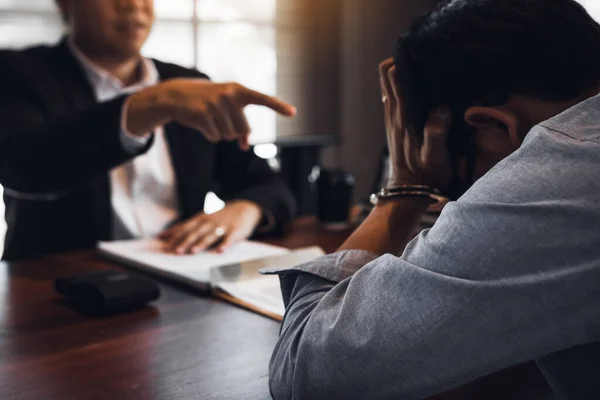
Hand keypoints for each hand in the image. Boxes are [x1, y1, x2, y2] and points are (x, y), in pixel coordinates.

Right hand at [126, 79, 296, 149]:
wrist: (176, 94)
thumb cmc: (208, 103)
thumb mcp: (226, 109)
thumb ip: (240, 124)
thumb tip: (245, 145)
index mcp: (239, 91)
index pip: (263, 98)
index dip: (279, 106)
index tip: (294, 112)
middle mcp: (229, 95)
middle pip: (243, 129)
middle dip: (232, 131)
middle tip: (219, 118)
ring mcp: (215, 103)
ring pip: (228, 136)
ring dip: (219, 133)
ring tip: (208, 118)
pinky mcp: (202, 114)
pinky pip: (214, 137)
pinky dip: (209, 135)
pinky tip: (201, 122)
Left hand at [158, 200, 262, 254]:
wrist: (245, 207)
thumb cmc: (219, 215)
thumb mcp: (202, 217)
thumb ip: (185, 226)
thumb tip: (163, 235)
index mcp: (201, 219)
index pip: (185, 228)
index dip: (175, 237)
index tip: (165, 245)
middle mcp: (210, 222)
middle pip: (196, 233)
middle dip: (186, 242)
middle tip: (176, 251)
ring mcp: (223, 226)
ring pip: (211, 236)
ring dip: (202, 243)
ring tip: (194, 251)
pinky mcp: (236, 231)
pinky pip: (230, 238)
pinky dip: (226, 244)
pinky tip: (221, 250)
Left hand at [379, 58, 452, 189]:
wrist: (410, 190)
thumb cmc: (425, 175)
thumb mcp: (435, 158)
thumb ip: (436, 134)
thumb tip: (441, 110)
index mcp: (402, 116)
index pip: (392, 78)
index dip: (402, 62)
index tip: (421, 56)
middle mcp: (394, 113)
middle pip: (387, 76)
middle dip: (402, 61)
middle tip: (424, 58)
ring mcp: (392, 117)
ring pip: (389, 84)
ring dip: (403, 72)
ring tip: (425, 67)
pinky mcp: (395, 123)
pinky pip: (394, 96)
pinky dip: (403, 85)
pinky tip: (421, 86)